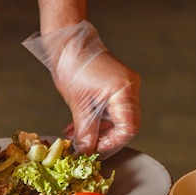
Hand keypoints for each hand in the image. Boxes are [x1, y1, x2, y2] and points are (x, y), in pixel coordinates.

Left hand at [23, 21, 140, 156]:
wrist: (66, 43)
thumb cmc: (72, 65)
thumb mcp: (79, 104)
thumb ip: (85, 131)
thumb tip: (85, 152)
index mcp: (124, 91)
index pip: (129, 128)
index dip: (112, 143)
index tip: (94, 150)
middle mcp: (129, 88)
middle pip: (124, 125)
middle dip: (103, 139)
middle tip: (84, 146)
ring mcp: (122, 87)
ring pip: (114, 120)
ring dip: (95, 131)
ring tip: (75, 137)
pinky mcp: (113, 87)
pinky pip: (108, 110)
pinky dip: (94, 120)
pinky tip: (77, 127)